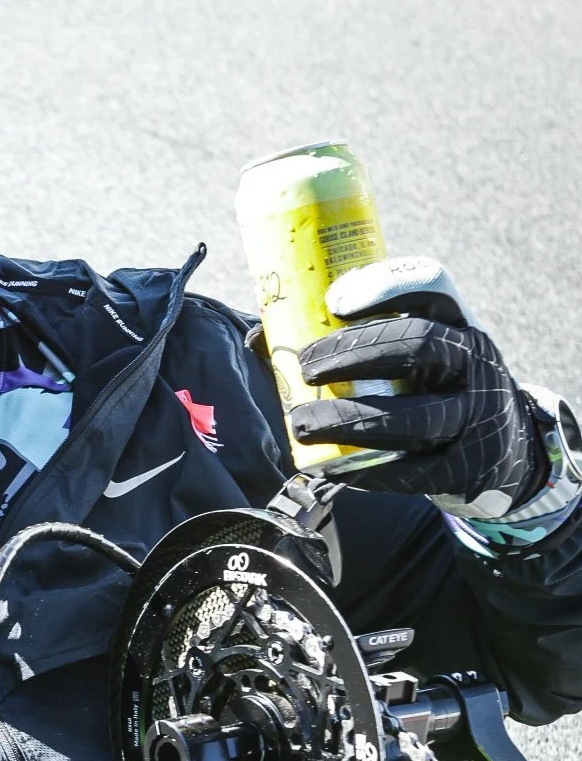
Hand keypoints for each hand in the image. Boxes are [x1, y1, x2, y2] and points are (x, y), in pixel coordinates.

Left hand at [288, 258, 544, 515]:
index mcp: (458, 323)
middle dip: (355, 354)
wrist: (499, 448)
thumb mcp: (414, 355)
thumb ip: (354, 341)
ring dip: (349, 421)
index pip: (431, 287)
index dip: (384, 289)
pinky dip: (365, 470)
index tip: (333, 303)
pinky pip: (411, 472)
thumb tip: (260, 339)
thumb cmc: (431, 389)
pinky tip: (327, 467)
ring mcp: (475, 417)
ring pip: (414, 418)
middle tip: (305, 368)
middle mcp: (474, 363)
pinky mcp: (464, 468)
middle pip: (419, 346)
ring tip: (300, 424)